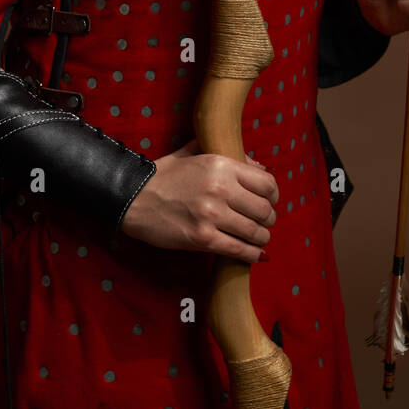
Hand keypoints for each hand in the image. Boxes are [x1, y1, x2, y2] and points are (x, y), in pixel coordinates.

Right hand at [120, 137, 277, 262]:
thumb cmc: (164, 175)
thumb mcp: (194, 153)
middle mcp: (220, 188)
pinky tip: (254, 254)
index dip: (274, 196)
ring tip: (258, 239)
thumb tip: (260, 167)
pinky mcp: (203, 238)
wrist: (134, 198)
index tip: (270, 202)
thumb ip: (227, 154)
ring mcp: (212, 215)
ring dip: (262, 238)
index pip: (267, 183)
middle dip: (269, 219)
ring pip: (255, 232)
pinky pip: (239, 250)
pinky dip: (252, 255)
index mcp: (221, 165)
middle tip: (264, 223)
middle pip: (265, 209)